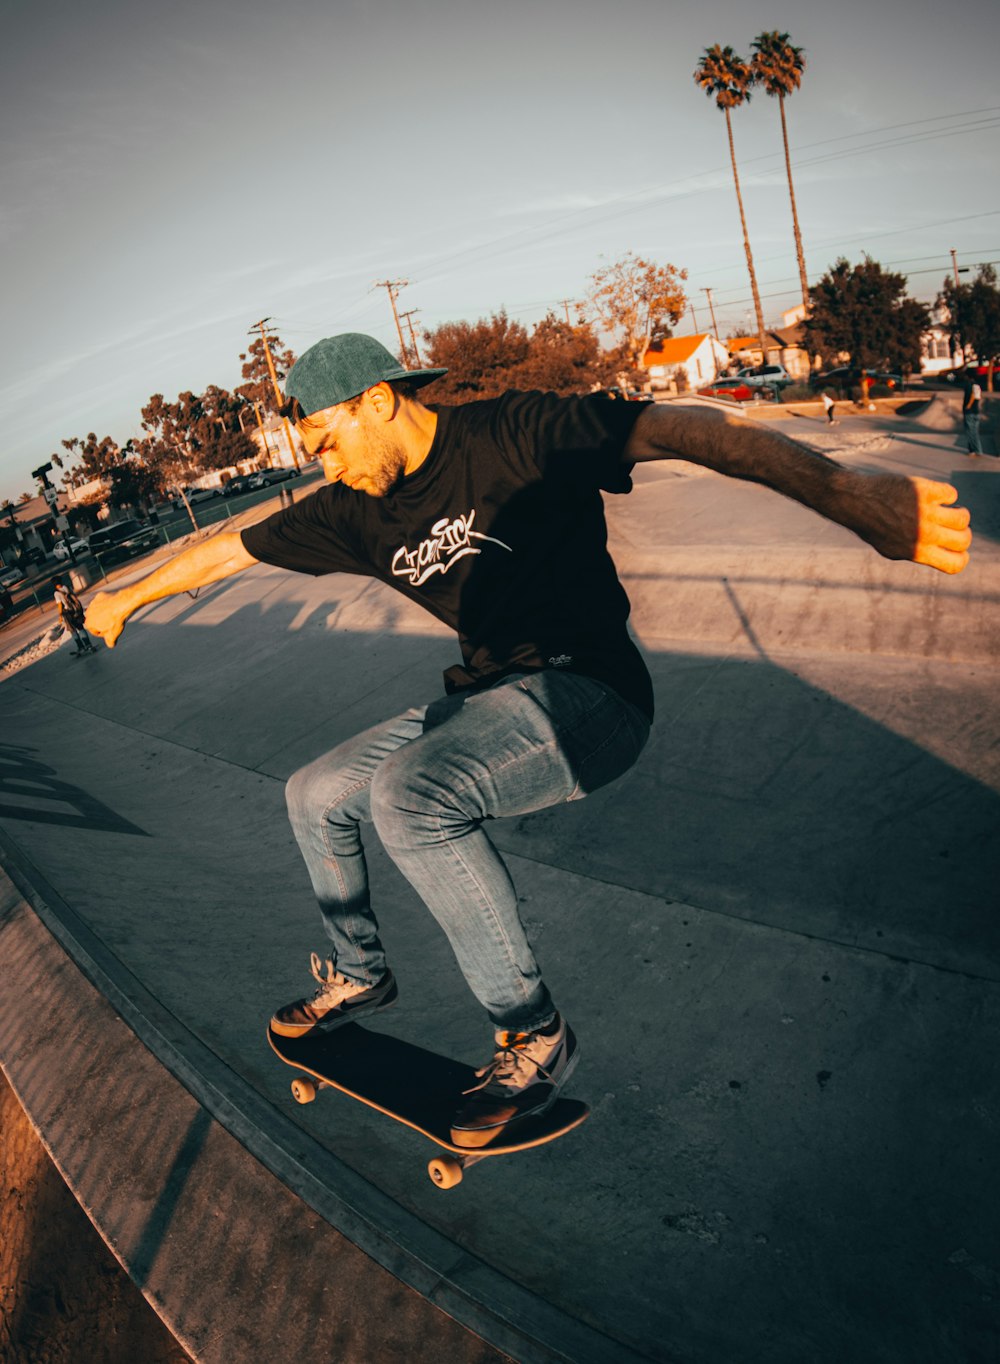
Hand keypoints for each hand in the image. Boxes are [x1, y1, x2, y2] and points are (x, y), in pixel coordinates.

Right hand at [84, 590, 129, 647]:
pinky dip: (107, 605)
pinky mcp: (99, 596)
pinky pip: (103, 602)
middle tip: (113, 623)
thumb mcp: (113, 635)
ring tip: (114, 615)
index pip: (95, 631)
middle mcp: (88, 612)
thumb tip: (111, 645)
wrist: (123, 603)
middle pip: (96, 621)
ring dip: (104, 614)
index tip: (110, 631)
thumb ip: (110, 642)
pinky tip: (114, 606)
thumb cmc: (116, 619)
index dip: (104, 633)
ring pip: (98, 611)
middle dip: (103, 623)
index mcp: (88, 623)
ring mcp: (93, 603)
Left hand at [852, 474, 970, 574]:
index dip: (961, 557)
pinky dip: (946, 495)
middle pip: (964, 539)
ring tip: (948, 510)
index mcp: (916, 553)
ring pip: (963, 516)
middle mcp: (923, 534)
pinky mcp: (924, 491)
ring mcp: (924, 512)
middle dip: (962, 533)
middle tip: (950, 526)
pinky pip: (951, 494)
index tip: (955, 548)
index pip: (955, 564)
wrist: (856, 502)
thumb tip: (947, 551)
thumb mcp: (892, 549)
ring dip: (960, 513)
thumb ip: (919, 552)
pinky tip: (935, 496)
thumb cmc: (874, 526)